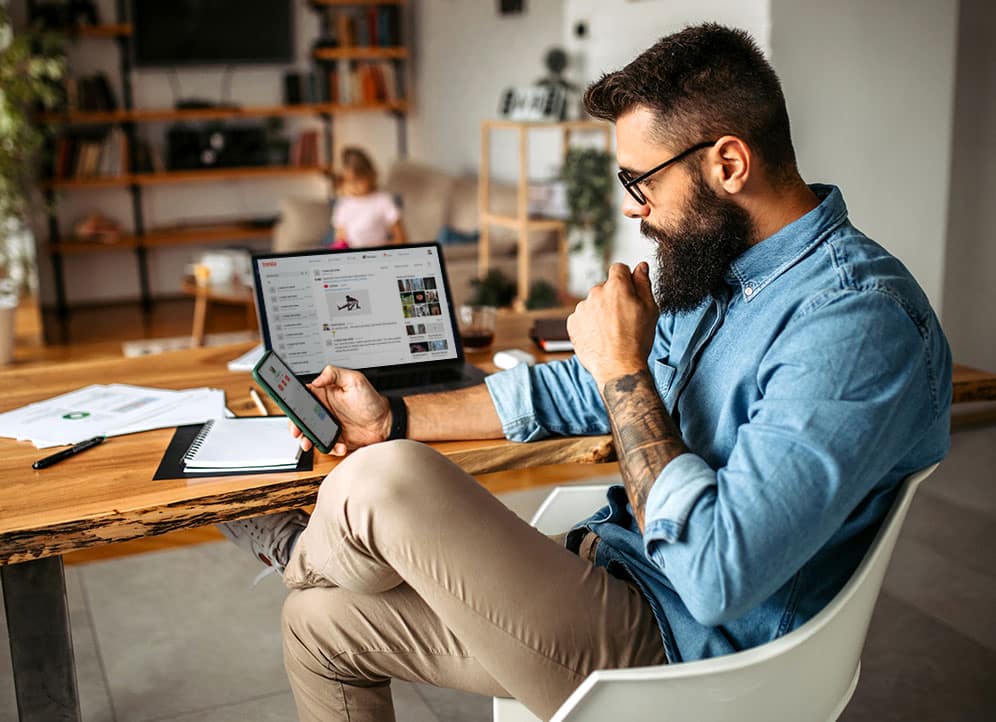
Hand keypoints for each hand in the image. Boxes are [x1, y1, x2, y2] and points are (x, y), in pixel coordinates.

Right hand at [289, 365, 390, 455]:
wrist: (385, 422)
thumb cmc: (371, 400)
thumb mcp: (355, 380)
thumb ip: (334, 374)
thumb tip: (317, 379)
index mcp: (325, 394)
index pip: (303, 397)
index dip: (294, 403)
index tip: (291, 410)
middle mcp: (324, 410)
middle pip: (302, 418)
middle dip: (296, 426)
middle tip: (297, 431)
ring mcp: (329, 426)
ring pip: (310, 434)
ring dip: (307, 440)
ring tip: (309, 443)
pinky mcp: (335, 439)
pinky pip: (326, 445)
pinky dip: (331, 447)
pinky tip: (340, 445)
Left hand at [567, 262, 657, 389]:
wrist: (618, 367)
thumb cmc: (637, 340)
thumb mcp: (650, 309)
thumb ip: (644, 283)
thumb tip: (641, 266)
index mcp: (616, 286)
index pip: (619, 268)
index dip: (626, 279)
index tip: (630, 292)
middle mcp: (595, 293)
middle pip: (605, 287)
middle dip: (613, 298)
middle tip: (624, 318)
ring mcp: (582, 308)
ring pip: (593, 303)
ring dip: (601, 311)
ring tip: (612, 331)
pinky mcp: (572, 323)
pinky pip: (582, 317)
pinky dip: (589, 323)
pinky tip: (600, 336)